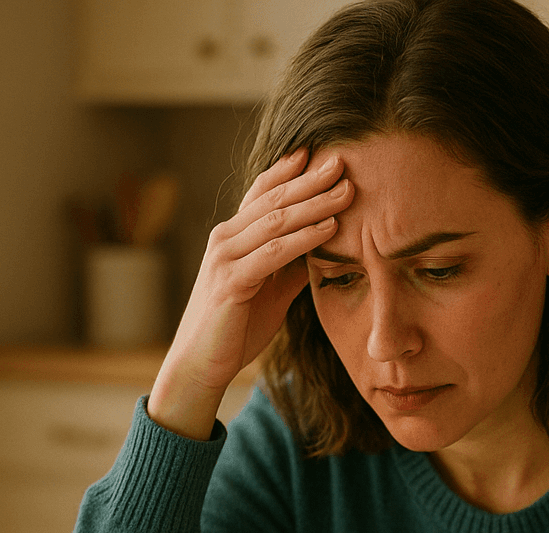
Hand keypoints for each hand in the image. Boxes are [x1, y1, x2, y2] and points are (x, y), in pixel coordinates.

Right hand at [147, 148, 352, 437]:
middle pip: (273, 199)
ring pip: (276, 221)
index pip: (262, 193)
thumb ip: (291, 267)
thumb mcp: (270, 291)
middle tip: (343, 160)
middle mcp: (225, 239)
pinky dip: (304, 238)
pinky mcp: (231, 281)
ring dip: (314, 203)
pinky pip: (274, 253)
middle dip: (310, 179)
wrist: (201, 365)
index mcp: (233, 237)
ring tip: (347, 190)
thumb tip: (322, 250)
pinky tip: (330, 229)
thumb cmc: (234, 329)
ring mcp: (225, 258)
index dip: (289, 171)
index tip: (319, 152)